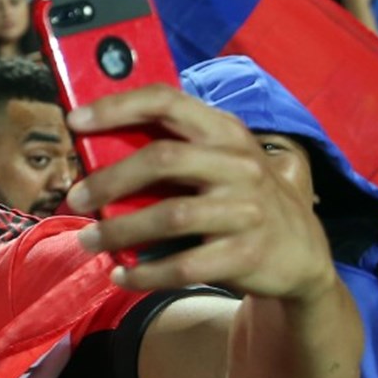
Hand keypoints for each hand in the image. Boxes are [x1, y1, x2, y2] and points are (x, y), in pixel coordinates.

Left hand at [64, 84, 338, 298]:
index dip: (117, 107)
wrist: (302, 253)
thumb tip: (96, 152)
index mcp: (225, 131)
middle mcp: (239, 164)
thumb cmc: (242, 199)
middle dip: (109, 180)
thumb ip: (174, 150)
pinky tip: (122, 276)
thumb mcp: (221, 162)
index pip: (167, 101)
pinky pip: (183, 265)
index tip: (75, 121)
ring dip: (118, 231)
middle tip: (75, 198)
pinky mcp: (246, 254)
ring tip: (88, 241)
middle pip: (162, 159)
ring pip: (168, 216)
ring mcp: (246, 209)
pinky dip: (145, 274)